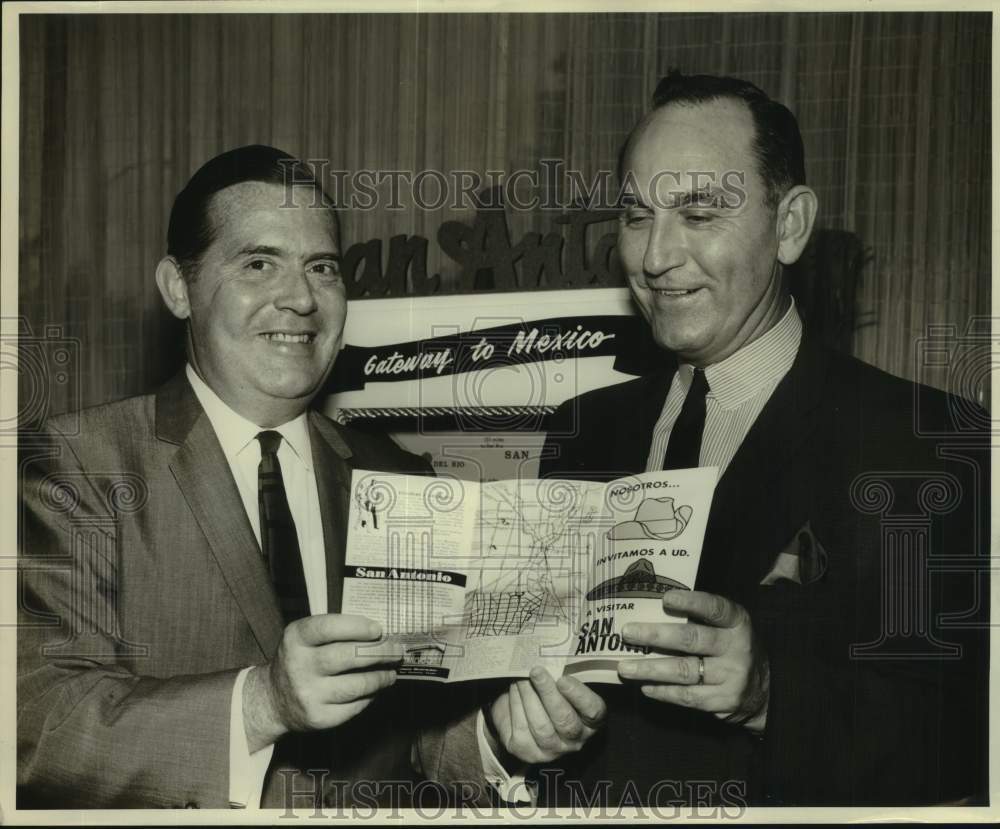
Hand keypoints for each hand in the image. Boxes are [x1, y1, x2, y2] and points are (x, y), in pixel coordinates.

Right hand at [243, 614, 401, 751]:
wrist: (273, 699)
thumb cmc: (300, 660)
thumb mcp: (305, 638)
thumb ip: (335, 631)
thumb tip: (380, 633)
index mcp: (296, 638)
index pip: (328, 628)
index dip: (357, 627)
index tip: (379, 629)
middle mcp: (299, 666)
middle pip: (348, 657)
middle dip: (380, 653)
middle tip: (396, 650)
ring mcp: (308, 694)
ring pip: (357, 685)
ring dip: (381, 677)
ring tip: (391, 672)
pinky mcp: (319, 718)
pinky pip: (355, 706)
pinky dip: (370, 696)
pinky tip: (375, 688)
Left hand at [485, 666, 605, 764]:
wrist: (523, 712)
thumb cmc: (549, 692)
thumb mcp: (562, 683)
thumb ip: (562, 675)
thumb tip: (550, 658)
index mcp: (591, 721)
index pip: (592, 710)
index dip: (578, 695)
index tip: (563, 679)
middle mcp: (576, 740)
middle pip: (564, 721)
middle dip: (548, 694)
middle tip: (536, 671)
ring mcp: (552, 750)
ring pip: (541, 726)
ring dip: (529, 697)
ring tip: (521, 677)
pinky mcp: (528, 752)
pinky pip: (521, 729)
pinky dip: (516, 705)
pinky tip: (515, 689)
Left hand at [617, 590, 768, 731]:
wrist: (765, 690)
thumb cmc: (732, 648)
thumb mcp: (727, 627)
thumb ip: (700, 618)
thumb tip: (651, 607)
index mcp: (737, 623)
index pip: (715, 609)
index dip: (691, 603)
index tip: (665, 598)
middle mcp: (737, 648)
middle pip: (692, 640)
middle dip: (656, 636)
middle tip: (628, 632)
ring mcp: (731, 677)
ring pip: (684, 671)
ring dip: (650, 669)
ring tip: (625, 667)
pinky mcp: (723, 702)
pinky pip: (687, 696)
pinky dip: (662, 691)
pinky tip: (645, 686)